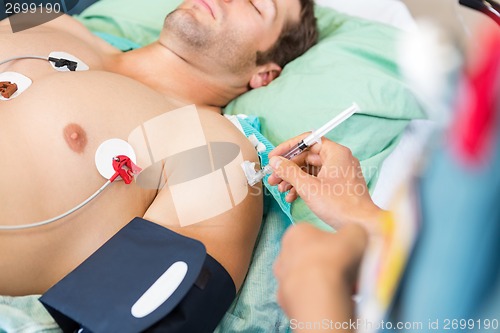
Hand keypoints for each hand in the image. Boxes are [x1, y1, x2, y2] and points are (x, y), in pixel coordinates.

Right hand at [268, 133, 383, 232]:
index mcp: (336, 153)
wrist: (362, 225)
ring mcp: (340, 173)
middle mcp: (339, 159)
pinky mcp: (338, 185)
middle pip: (307, 157)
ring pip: (310, 170)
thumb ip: (289, 171)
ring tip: (279, 188)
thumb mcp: (309, 187)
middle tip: (273, 176)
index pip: (308, 141)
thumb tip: (276, 161)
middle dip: (288, 168)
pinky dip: (303, 186)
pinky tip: (291, 196)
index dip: (288, 148)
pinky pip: (317, 179)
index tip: (275, 156)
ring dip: (293, 178)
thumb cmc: (341, 206)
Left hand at [274, 223, 367, 330]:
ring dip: (323, 283)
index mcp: (295, 232)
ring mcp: (281, 281)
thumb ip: (353, 232)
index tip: (346, 253)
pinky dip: (318, 300)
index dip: (334, 243)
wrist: (320, 298)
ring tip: (343, 290)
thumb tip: (353, 239)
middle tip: (346, 273)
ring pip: (307, 280)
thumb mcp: (355, 234)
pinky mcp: (285, 303)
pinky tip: (332, 303)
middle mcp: (282, 255)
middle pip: (310, 257)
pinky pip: (306, 299)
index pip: (314, 233)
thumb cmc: (335, 259)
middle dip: (327, 264)